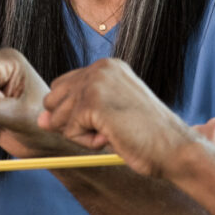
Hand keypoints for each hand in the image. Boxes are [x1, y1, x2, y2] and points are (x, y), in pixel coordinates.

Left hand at [37, 58, 193, 177]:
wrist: (174, 148)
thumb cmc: (146, 136)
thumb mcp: (105, 119)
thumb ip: (73, 113)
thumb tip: (41, 120)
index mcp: (107, 67)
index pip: (62, 88)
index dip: (75, 113)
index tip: (108, 120)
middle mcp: (101, 68)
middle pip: (53, 100)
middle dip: (74, 122)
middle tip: (111, 127)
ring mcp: (97, 82)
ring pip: (58, 117)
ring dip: (82, 134)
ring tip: (115, 132)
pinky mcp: (94, 101)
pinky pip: (69, 130)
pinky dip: (87, 142)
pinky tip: (113, 137)